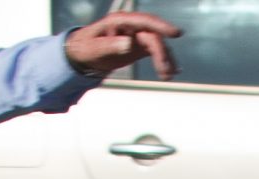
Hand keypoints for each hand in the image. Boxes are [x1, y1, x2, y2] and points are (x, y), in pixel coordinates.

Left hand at [63, 10, 179, 77]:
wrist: (83, 54)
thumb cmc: (85, 48)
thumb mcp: (94, 49)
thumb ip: (111, 45)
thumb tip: (130, 43)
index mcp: (119, 22)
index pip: (143, 21)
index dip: (160, 26)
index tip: (175, 33)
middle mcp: (131, 26)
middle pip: (153, 36)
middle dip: (162, 53)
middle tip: (165, 71)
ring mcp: (136, 35)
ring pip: (157, 45)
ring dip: (165, 59)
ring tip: (167, 76)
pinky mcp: (139, 46)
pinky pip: (155, 51)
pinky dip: (163, 61)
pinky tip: (170, 73)